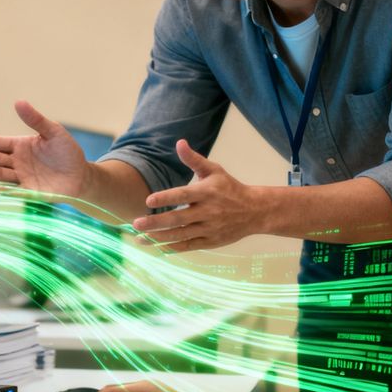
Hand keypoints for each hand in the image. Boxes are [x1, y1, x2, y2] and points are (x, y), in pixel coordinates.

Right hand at [0, 100, 88, 196]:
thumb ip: (36, 119)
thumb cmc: (67, 152)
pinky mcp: (31, 192)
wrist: (81, 175)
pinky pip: (18, 192)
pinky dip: (10, 191)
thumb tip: (18, 102)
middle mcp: (17, 162)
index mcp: (20, 145)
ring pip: (2, 174)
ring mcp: (22, 177)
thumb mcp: (53, 131)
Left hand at [131, 139, 268, 251]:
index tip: (148, 201)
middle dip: (155, 223)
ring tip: (139, 238)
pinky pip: (188, 246)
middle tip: (135, 224)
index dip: (166, 198)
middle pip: (178, 219)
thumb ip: (194, 159)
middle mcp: (207, 212)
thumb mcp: (214, 170)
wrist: (255, 211)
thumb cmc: (229, 188)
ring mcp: (209, 229)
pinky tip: (156, 247)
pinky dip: (172, 248)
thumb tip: (179, 143)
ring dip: (159, 238)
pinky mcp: (210, 242)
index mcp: (207, 192)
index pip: (183, 195)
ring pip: (180, 235)